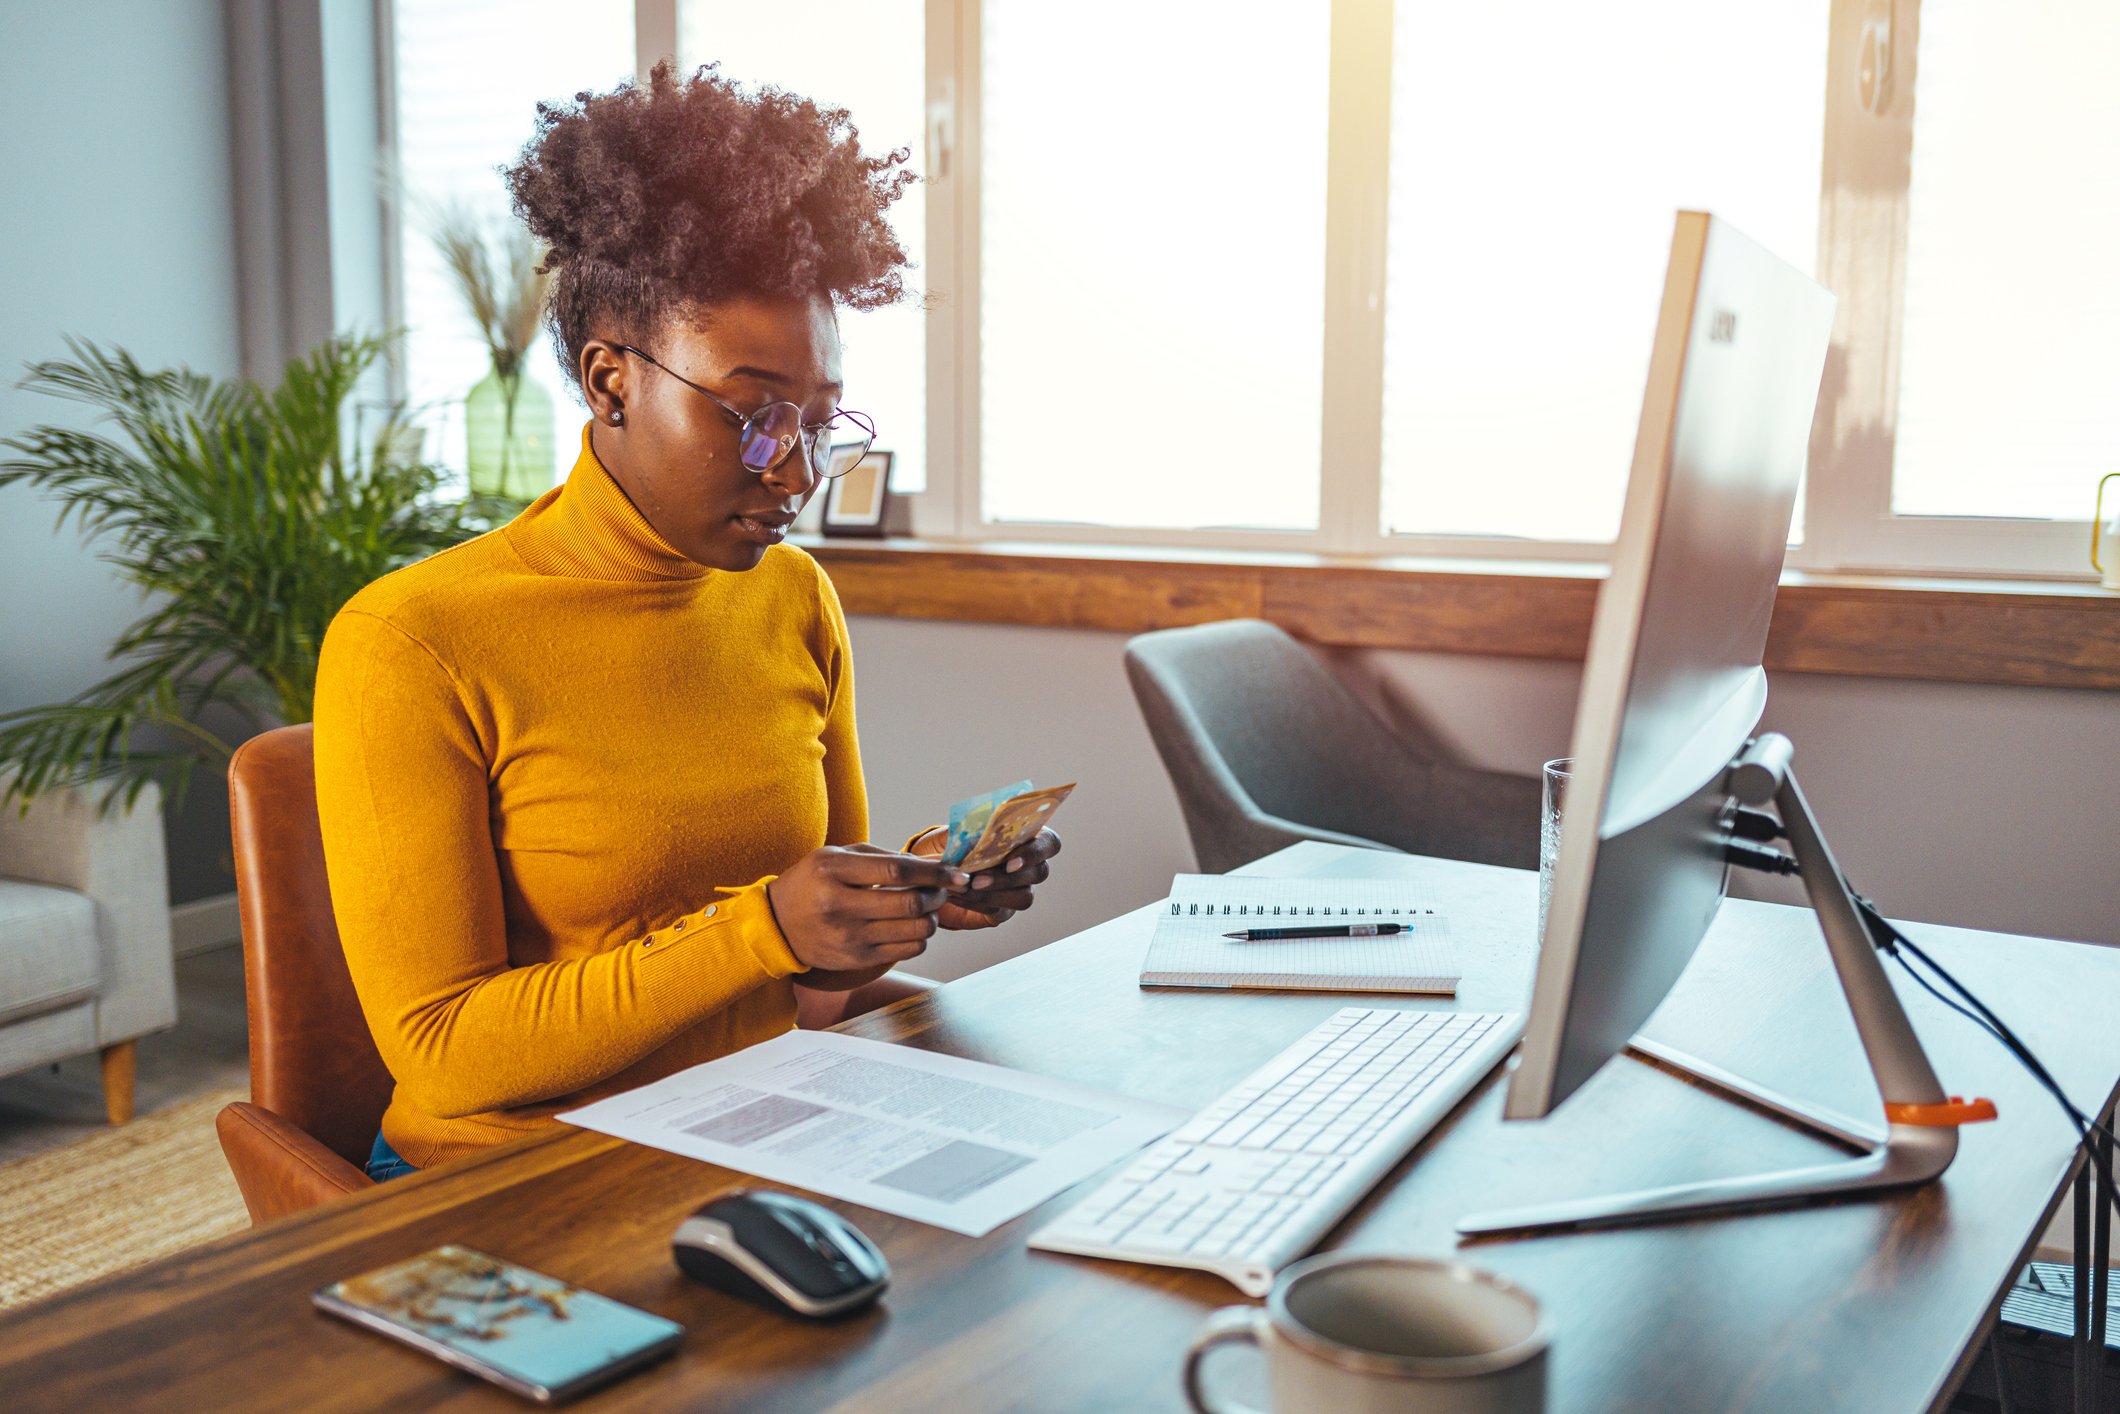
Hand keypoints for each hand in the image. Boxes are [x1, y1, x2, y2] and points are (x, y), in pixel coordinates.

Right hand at [767, 845, 968, 972]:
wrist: (777, 925)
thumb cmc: (812, 882)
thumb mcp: (835, 857)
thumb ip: (881, 857)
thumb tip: (930, 867)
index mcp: (834, 872)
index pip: (898, 871)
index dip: (934, 873)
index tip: (957, 874)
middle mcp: (839, 906)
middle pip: (910, 904)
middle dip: (937, 896)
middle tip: (942, 890)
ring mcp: (848, 937)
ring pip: (914, 931)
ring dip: (932, 918)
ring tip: (927, 908)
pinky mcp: (856, 960)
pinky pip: (907, 951)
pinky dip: (920, 937)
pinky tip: (912, 926)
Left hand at [910, 827, 1061, 930]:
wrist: (934, 871)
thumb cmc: (950, 844)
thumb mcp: (955, 832)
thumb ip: (968, 831)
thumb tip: (973, 836)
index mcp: (1025, 837)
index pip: (1049, 842)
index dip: (1035, 853)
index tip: (1009, 862)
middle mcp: (1030, 864)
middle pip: (1040, 872)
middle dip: (1008, 878)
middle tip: (978, 880)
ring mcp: (1020, 889)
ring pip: (1024, 897)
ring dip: (994, 894)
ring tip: (965, 888)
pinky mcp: (1004, 910)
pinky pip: (999, 912)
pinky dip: (975, 904)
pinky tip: (956, 896)